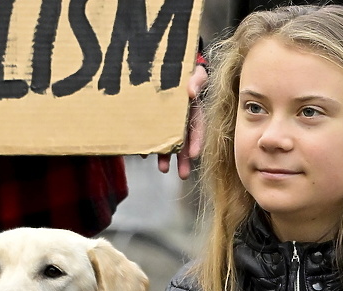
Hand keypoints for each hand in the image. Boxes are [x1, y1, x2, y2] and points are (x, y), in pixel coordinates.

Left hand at [156, 64, 207, 179]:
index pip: (197, 127)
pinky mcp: (153, 119)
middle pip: (184, 141)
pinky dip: (148, 143)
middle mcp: (182, 118)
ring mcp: (167, 120)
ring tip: (163, 170)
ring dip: (167, 156)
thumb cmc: (183, 68)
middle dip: (184, 159)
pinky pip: (151, 133)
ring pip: (168, 140)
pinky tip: (144, 153)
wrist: (164, 62)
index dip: (196, 141)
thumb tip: (191, 92)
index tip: (194, 154)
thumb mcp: (195, 71)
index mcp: (194, 109)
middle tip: (183, 175)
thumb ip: (197, 80)